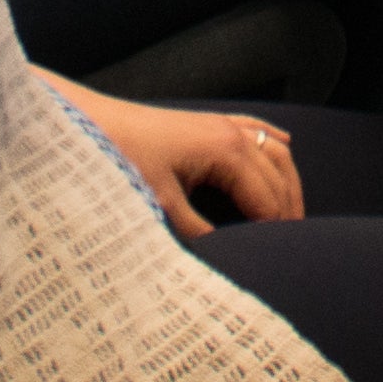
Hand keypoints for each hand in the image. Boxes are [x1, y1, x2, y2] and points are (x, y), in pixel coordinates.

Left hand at [86, 94, 304, 238]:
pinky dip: (272, 140)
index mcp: (226, 151)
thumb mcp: (159, 204)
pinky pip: (253, 128)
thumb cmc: (121, 160)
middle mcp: (230, 132)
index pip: (268, 197)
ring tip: (292, 213)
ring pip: (272, 148)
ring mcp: (219, 123)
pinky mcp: (205, 122)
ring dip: (286, 180)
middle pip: (278, 174)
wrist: (87, 124)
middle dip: (289, 208)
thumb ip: (197, 233)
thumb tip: (226, 257)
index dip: (278, 230)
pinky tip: (285, 144)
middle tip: (295, 245)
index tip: (282, 259)